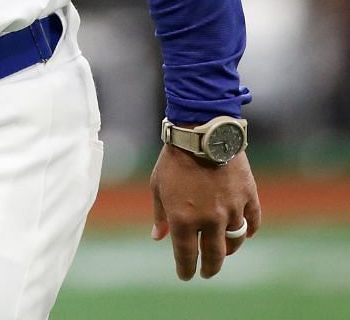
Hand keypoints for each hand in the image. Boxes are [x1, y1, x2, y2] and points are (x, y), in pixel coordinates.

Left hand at [150, 144, 260, 279]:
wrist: (201, 135)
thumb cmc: (173, 161)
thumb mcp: (158, 187)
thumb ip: (160, 215)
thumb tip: (158, 237)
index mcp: (183, 219)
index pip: (186, 255)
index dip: (186, 269)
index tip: (186, 276)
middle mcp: (209, 220)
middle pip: (214, 255)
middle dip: (210, 267)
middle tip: (207, 273)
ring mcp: (232, 209)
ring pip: (235, 240)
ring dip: (229, 249)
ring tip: (223, 251)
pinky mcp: (248, 197)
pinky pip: (252, 221)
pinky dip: (249, 230)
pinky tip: (244, 234)